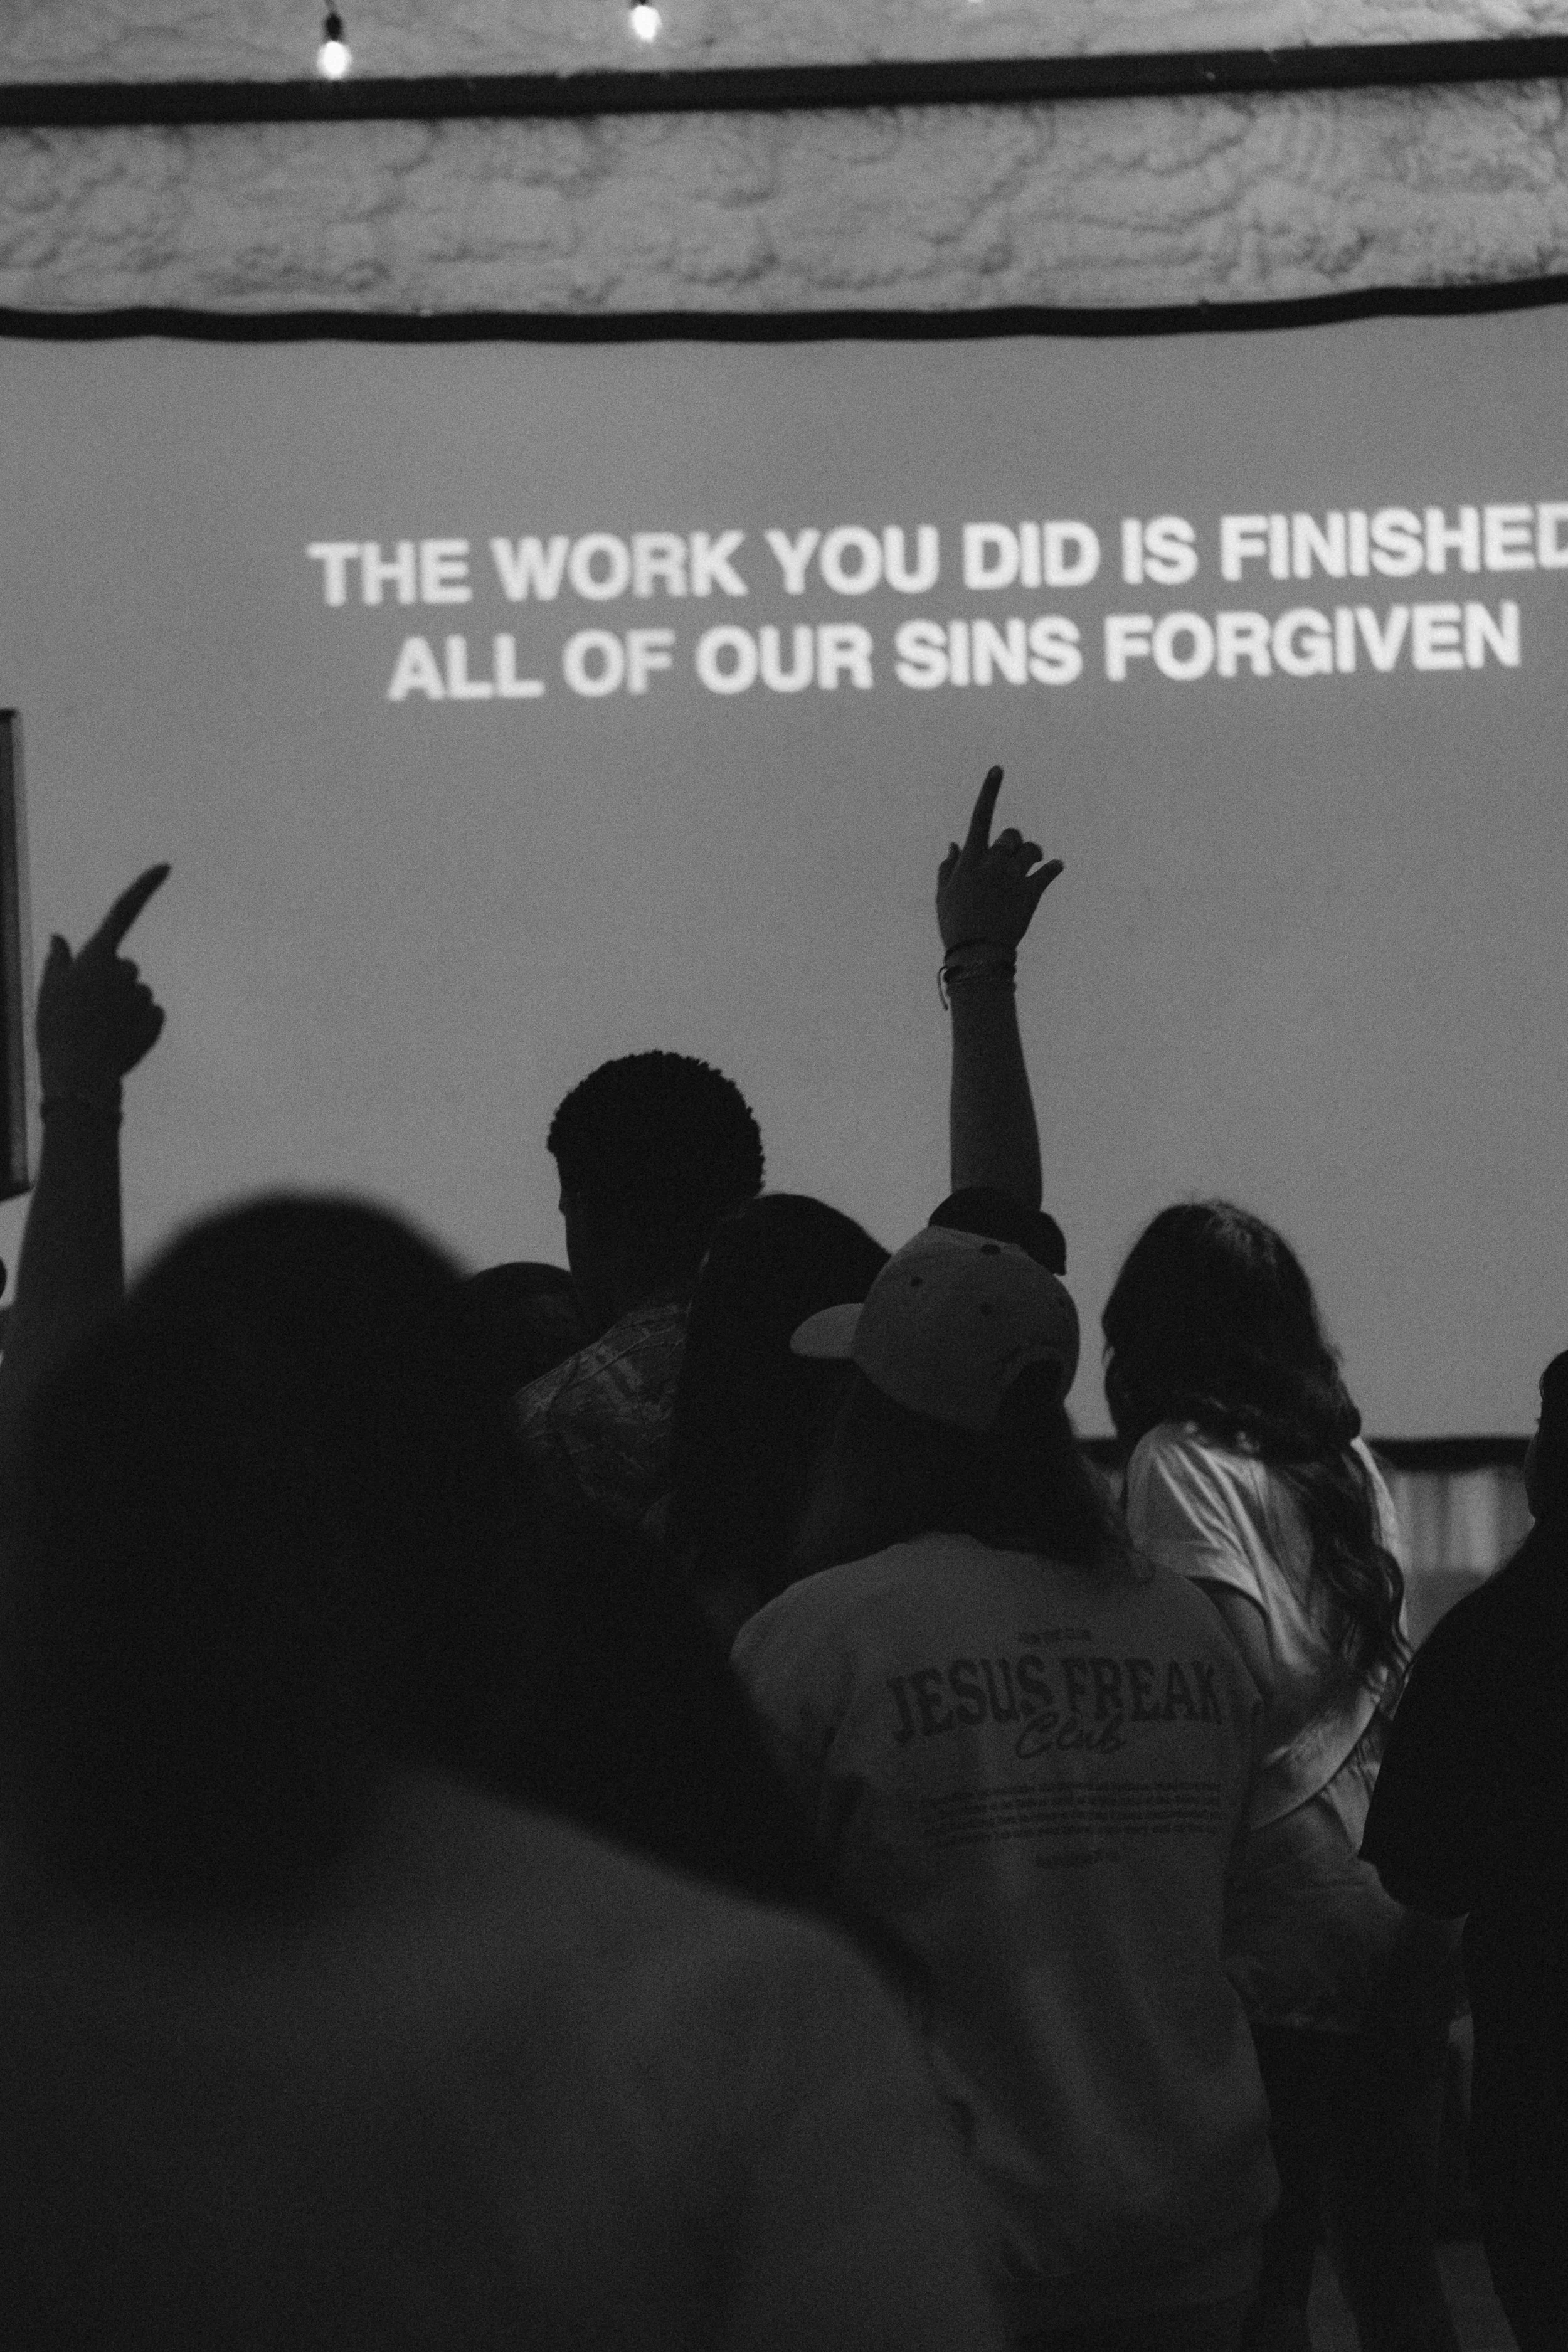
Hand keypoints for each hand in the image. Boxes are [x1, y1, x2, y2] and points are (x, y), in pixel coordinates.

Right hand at [35, 864, 169, 1101]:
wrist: (80, 1076)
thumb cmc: (56, 1030)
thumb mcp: (48, 990)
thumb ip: (59, 960)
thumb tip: (60, 937)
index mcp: (98, 957)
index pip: (123, 911)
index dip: (145, 886)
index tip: (167, 866)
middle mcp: (126, 971)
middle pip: (125, 966)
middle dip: (111, 981)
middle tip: (86, 1009)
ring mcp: (143, 996)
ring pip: (136, 993)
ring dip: (122, 1006)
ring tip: (98, 1029)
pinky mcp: (157, 1021)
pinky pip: (149, 1014)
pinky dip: (136, 1024)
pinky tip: (117, 1040)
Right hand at [936, 767, 1061, 957]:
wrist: (977, 954)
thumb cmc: (955, 924)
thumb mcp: (944, 895)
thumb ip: (948, 867)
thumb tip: (953, 844)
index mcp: (970, 860)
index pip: (980, 816)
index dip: (990, 791)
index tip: (998, 769)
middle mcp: (993, 863)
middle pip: (1012, 835)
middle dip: (1013, 842)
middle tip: (1014, 856)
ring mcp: (1013, 877)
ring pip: (1031, 850)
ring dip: (1033, 854)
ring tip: (1034, 864)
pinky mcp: (1031, 893)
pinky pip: (1049, 872)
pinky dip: (1054, 868)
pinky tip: (1056, 867)